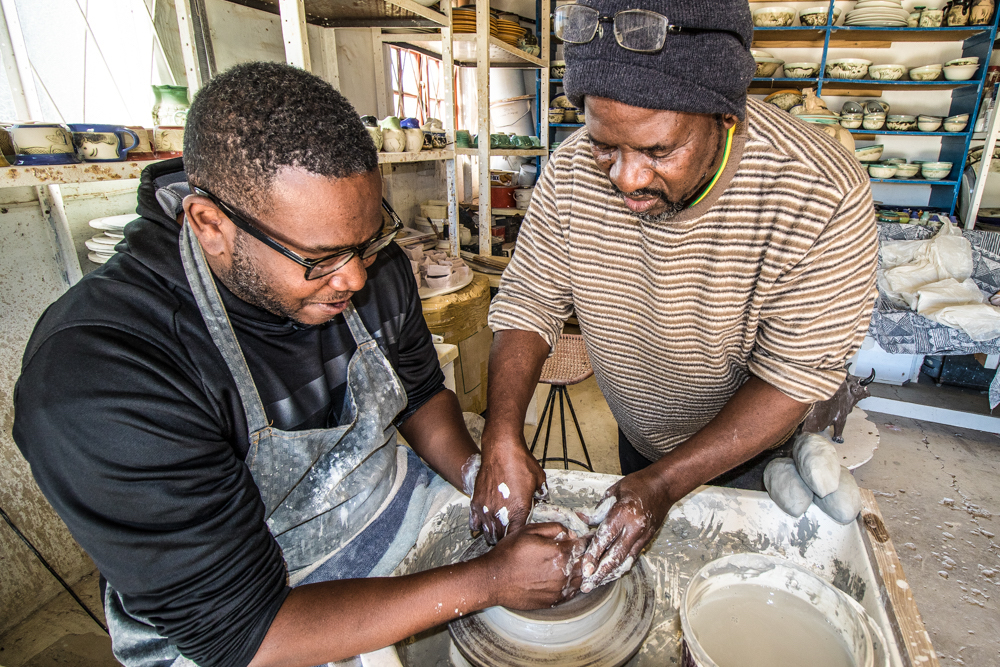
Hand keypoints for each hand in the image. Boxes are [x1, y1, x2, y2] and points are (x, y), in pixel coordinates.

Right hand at [470, 428, 546, 543]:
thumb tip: (543, 500)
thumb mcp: (539, 480)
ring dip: (492, 534)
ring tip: (497, 535)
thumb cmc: (520, 462)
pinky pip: (474, 522)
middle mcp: (501, 514)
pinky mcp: (476, 502)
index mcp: (519, 511)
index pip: (518, 536)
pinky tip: (481, 527)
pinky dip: (478, 526)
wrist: (501, 449)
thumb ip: (541, 494)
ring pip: (487, 532)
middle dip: (506, 540)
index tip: (522, 539)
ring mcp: (486, 509)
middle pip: (501, 538)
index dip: (520, 539)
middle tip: (510, 539)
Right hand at [480, 522, 585, 609]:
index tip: (582, 539)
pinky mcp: (553, 601)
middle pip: (584, 563)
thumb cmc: (508, 554)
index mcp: (560, 553)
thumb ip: (554, 529)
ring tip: (566, 564)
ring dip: (577, 571)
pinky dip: (570, 584)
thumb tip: (570, 533)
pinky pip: (571, 592)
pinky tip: (560, 577)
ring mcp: (559, 589)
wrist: (493, 580)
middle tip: (573, 551)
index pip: (583, 545)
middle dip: (580, 556)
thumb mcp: (529, 531)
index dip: (583, 540)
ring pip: (580, 579)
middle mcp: (563, 573)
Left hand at [579, 467, 670, 591]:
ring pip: (625, 562)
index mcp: (623, 513)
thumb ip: (598, 510)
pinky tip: (610, 574)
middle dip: (600, 574)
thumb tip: (582, 520)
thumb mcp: (613, 492)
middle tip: (587, 586)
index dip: (593, 556)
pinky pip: (632, 558)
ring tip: (596, 585)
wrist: (663, 486)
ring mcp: (643, 536)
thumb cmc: (638, 485)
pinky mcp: (647, 540)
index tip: (584, 569)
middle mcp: (634, 528)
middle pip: (615, 556)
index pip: (605, 539)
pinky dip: (620, 568)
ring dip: (610, 575)